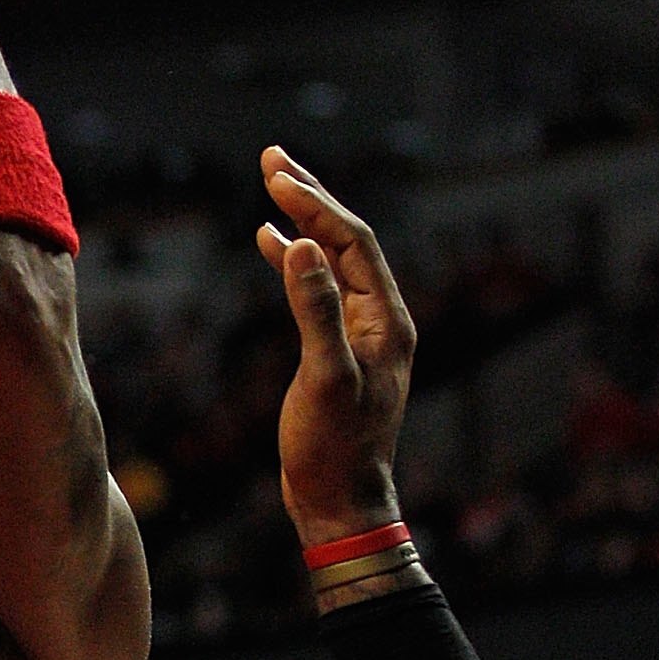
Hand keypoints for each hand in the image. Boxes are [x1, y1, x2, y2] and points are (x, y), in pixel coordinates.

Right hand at [257, 147, 416, 546]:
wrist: (339, 502)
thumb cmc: (334, 449)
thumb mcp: (324, 378)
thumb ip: (315, 311)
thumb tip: (304, 246)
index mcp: (387, 320)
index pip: (352, 242)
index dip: (315, 204)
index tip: (275, 174)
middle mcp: (381, 318)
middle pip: (346, 240)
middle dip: (310, 197)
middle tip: (271, 157)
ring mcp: (361, 332)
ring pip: (331, 260)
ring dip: (302, 222)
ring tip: (271, 185)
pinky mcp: (339, 349)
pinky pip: (319, 289)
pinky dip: (295, 261)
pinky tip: (272, 245)